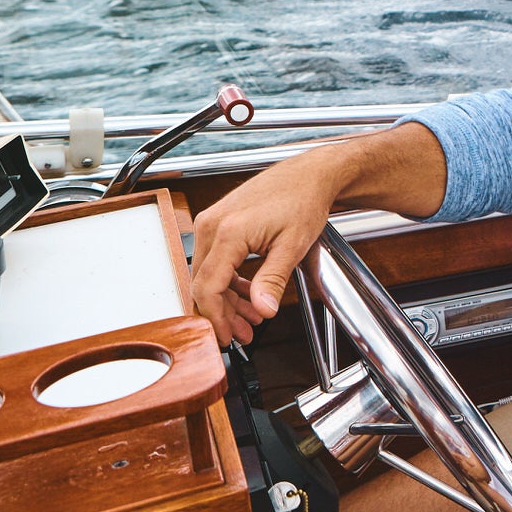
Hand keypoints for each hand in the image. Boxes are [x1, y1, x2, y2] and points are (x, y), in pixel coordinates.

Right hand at [189, 151, 348, 345]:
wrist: (308, 175)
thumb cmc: (303, 200)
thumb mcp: (292, 246)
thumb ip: (274, 280)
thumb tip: (264, 309)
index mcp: (228, 232)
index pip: (208, 288)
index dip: (216, 318)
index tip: (227, 336)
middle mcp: (211, 225)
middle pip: (203, 284)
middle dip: (222, 314)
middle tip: (243, 334)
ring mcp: (211, 222)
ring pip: (207, 274)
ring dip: (226, 300)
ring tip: (250, 318)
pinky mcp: (217, 222)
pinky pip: (214, 260)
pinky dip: (228, 281)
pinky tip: (247, 295)